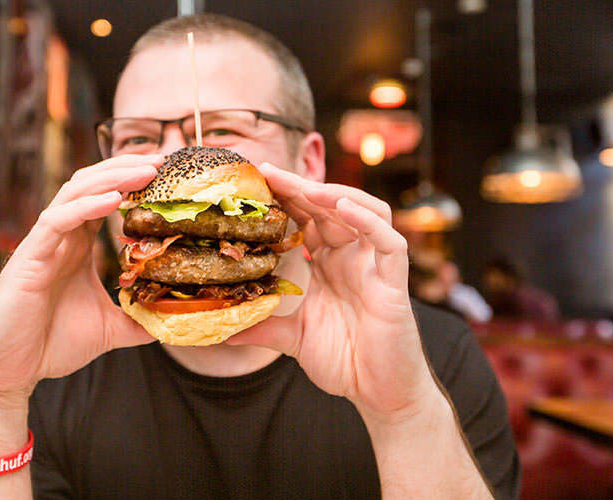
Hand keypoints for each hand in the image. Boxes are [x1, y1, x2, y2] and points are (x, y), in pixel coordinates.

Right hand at [0, 154, 163, 400]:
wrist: (8, 371)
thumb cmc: (48, 345)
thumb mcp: (108, 330)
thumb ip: (137, 321)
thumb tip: (170, 324)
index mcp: (77, 246)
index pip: (106, 199)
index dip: (133, 182)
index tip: (167, 174)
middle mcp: (61, 237)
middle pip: (93, 184)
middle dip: (127, 168)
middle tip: (162, 160)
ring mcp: (44, 244)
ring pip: (75, 192)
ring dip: (111, 177)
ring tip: (146, 170)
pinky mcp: (30, 257)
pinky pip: (57, 220)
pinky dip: (85, 206)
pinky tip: (113, 199)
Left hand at [228, 163, 440, 423]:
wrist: (378, 393)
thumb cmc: (343, 360)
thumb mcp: (290, 338)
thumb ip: (260, 327)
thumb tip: (218, 331)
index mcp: (329, 264)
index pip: (306, 218)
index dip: (284, 198)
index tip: (254, 183)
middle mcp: (352, 257)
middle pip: (329, 207)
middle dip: (300, 187)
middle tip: (267, 171)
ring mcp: (375, 266)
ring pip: (363, 211)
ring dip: (333, 194)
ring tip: (303, 186)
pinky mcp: (394, 281)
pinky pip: (389, 240)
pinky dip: (367, 220)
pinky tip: (342, 206)